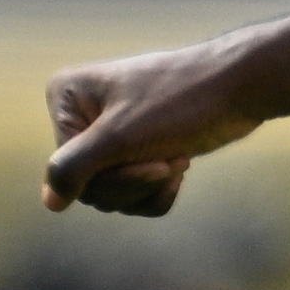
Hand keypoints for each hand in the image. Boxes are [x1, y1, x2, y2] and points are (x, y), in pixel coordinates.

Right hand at [41, 35, 272, 216]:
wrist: (240, 87)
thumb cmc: (180, 103)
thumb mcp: (120, 137)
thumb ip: (75, 168)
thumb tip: (49, 201)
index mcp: (65, 98)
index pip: (67, 170)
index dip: (112, 176)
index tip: (149, 157)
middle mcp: (81, 114)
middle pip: (89, 186)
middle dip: (132, 183)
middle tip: (166, 162)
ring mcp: (111, 134)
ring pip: (113, 195)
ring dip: (150, 188)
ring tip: (176, 159)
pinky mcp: (139, 150)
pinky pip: (135, 195)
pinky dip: (159, 192)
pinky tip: (181, 167)